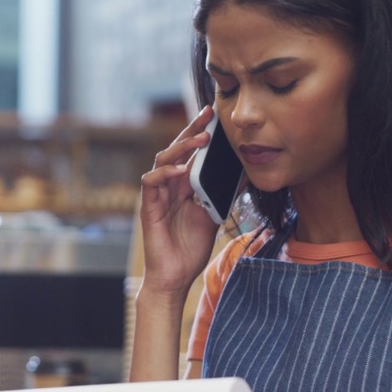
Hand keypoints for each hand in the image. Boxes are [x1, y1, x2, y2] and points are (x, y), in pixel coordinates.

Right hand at [139, 106, 223, 294]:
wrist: (175, 277)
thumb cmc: (191, 249)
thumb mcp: (214, 216)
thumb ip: (222, 195)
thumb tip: (243, 175)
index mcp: (183, 186)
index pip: (190, 153)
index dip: (200, 134)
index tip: (215, 117)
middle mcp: (169, 186)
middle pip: (176, 149)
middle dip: (191, 130)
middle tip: (208, 115)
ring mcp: (157, 195)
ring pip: (163, 160)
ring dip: (182, 148)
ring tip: (201, 140)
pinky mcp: (148, 207)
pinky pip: (151, 182)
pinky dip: (166, 173)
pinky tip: (182, 170)